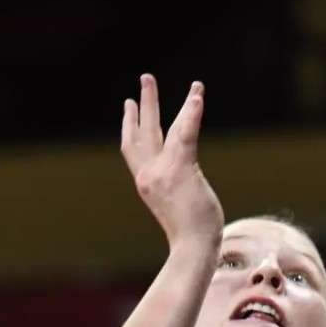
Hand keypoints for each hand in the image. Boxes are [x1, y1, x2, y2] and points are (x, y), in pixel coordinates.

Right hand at [120, 74, 223, 251]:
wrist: (193, 248)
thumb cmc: (192, 234)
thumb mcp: (177, 205)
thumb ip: (175, 186)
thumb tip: (184, 181)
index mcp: (146, 182)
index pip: (133, 148)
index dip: (131, 124)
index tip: (129, 105)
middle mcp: (148, 174)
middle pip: (143, 132)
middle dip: (145, 103)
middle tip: (145, 78)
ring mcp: (163, 171)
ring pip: (166, 128)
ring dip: (169, 103)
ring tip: (183, 82)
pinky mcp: (181, 169)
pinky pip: (186, 135)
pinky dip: (191, 114)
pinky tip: (196, 96)